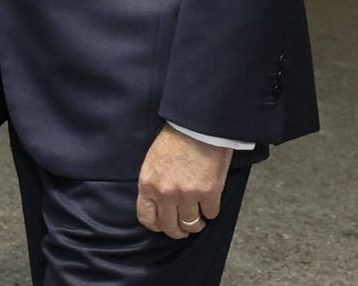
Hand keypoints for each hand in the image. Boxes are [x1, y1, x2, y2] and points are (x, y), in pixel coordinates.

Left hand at [136, 124, 231, 239]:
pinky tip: (210, 202)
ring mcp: (187, 195)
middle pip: (170, 227)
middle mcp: (165, 194)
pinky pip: (211, 214)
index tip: (164, 225)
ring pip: (192, 224)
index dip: (156, 225)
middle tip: (184, 228)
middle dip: (178, 231)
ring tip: (199, 217)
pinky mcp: (209, 193)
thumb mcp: (152, 162)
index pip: (146, 218)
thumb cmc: (174, 140)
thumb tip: (160, 204)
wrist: (196, 126)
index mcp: (148, 184)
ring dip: (196, 224)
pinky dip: (212, 211)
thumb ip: (154, 184)